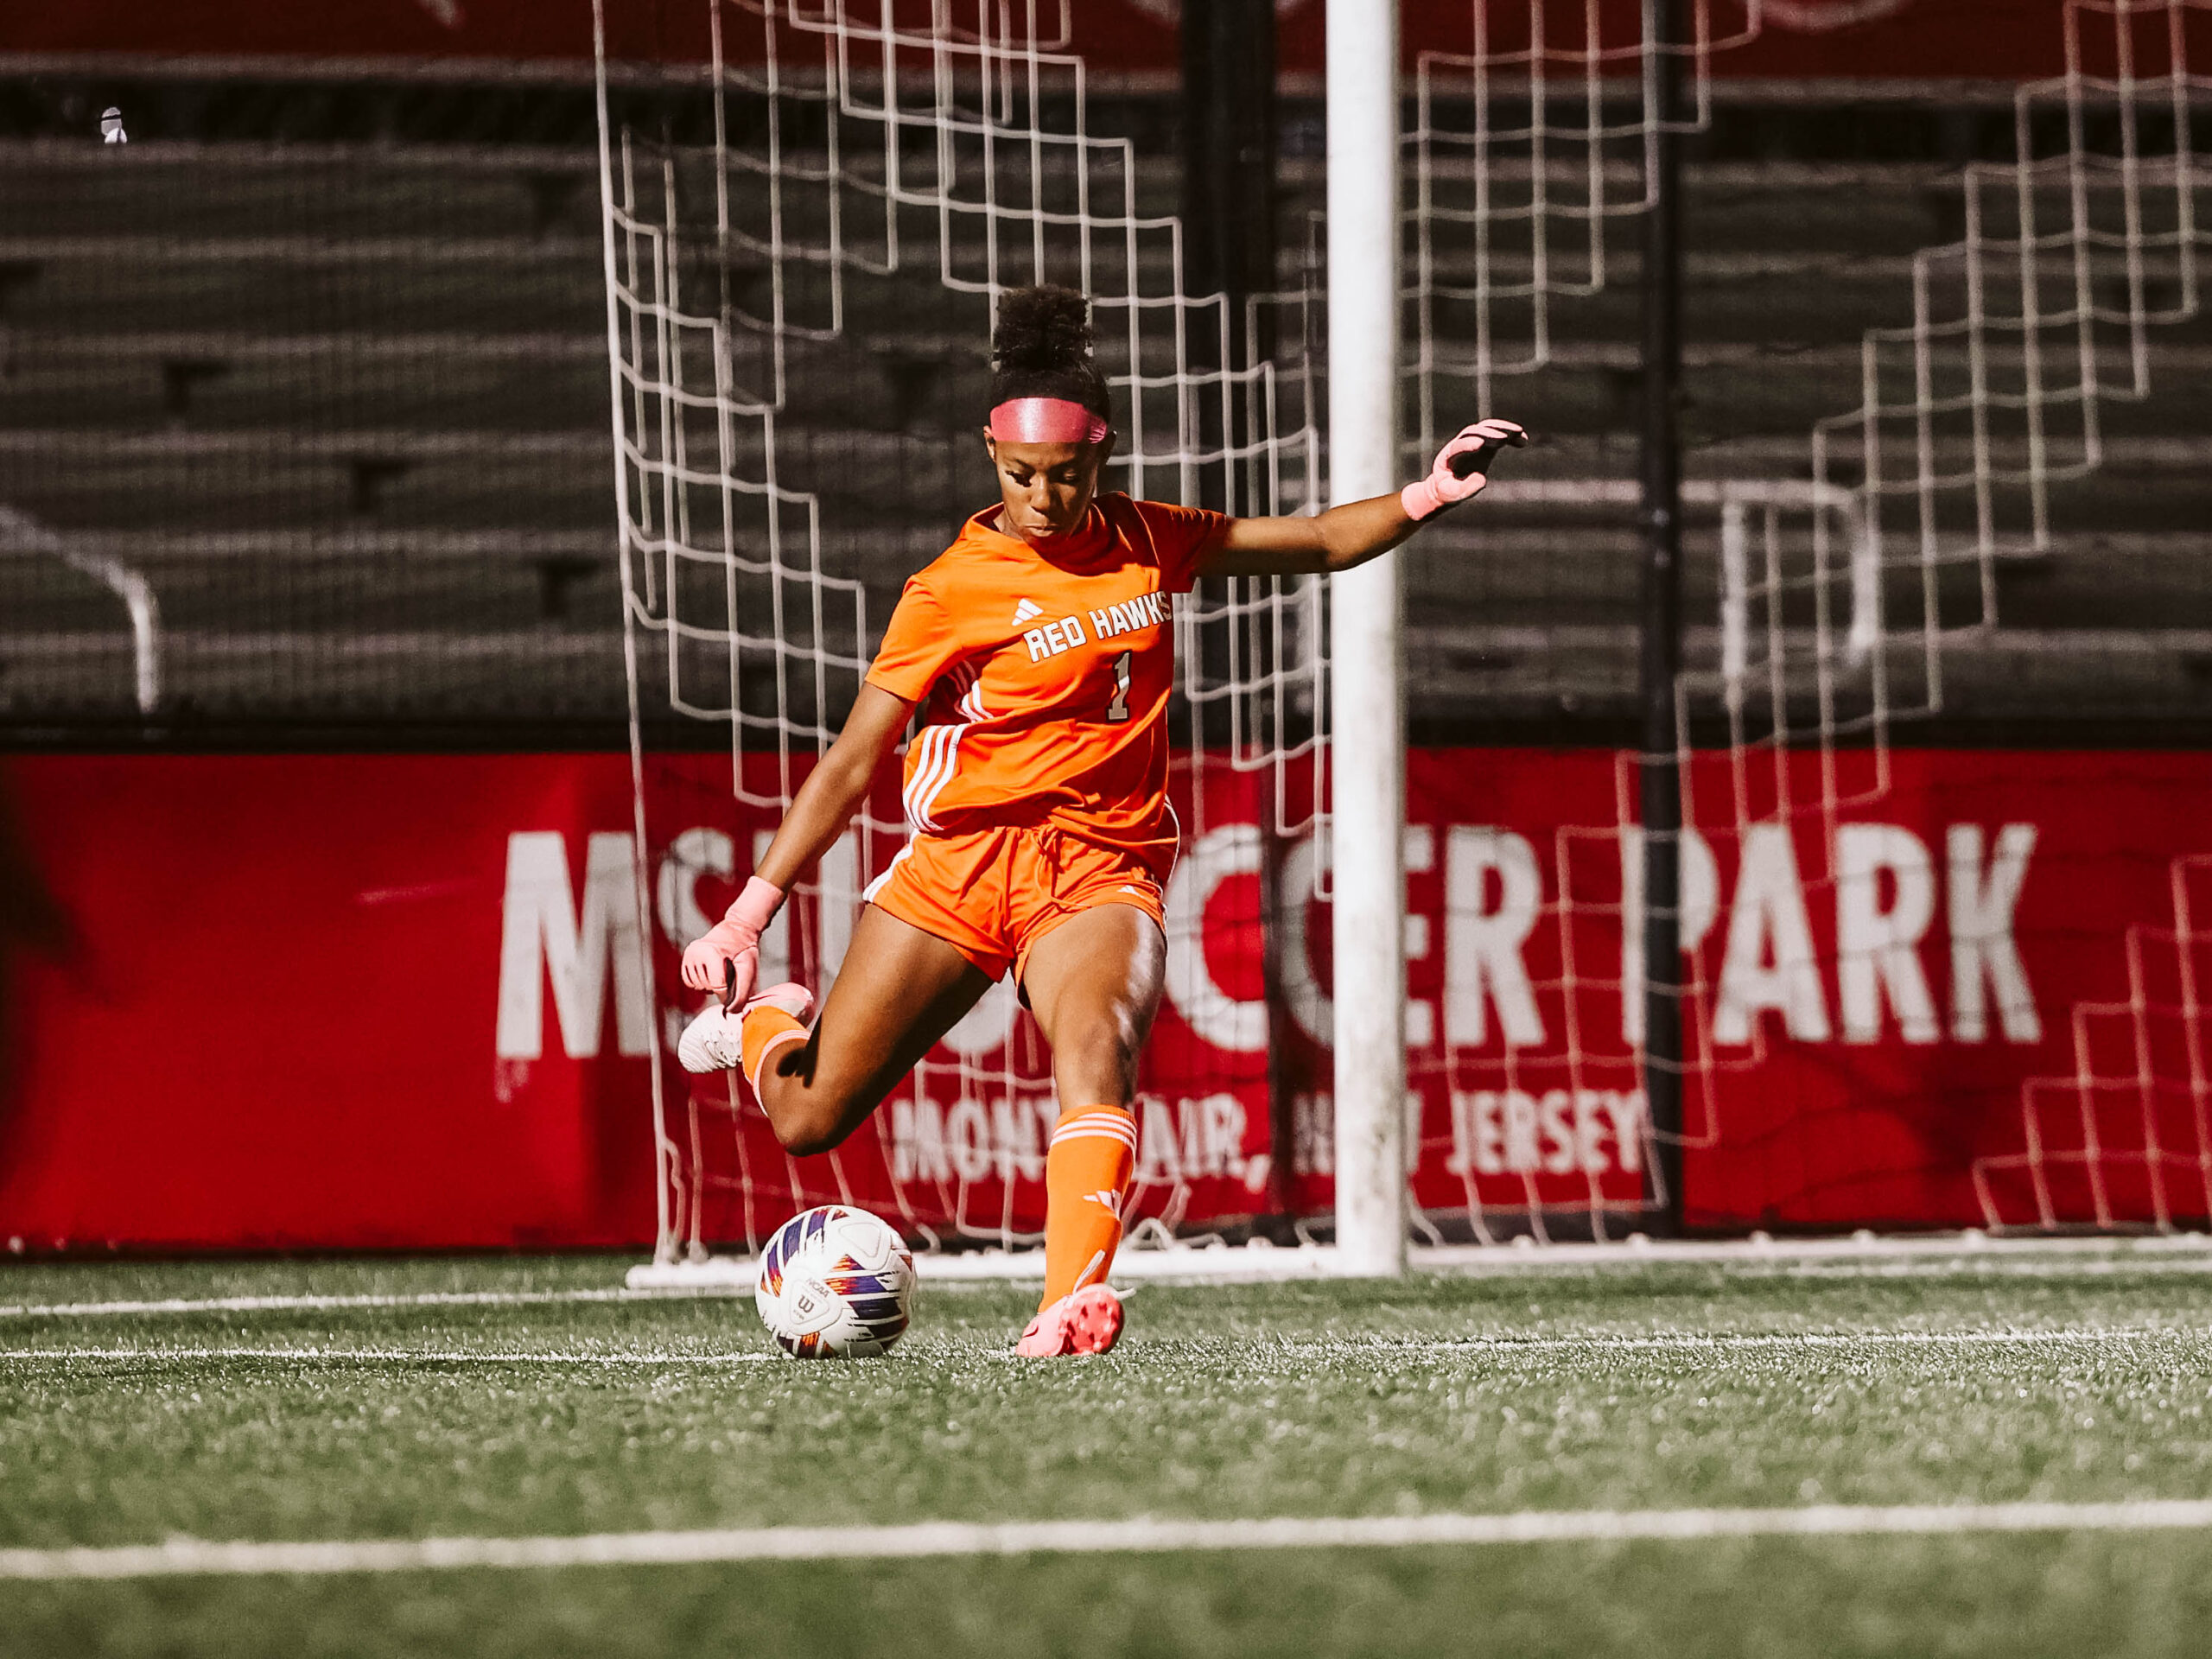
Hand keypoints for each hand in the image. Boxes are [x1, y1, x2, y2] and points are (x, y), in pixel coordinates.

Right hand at [680, 876, 784, 1006]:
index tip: (733, 994)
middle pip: (707, 988)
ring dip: (710, 985)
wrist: (736, 930)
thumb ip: (742, 992)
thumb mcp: (748, 969)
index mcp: (712, 954)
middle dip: (719, 987)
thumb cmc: (744, 950)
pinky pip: (689, 982)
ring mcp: (689, 955)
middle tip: (729, 973)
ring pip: (698, 987)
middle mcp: (697, 953)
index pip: (718, 987)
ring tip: (720, 971)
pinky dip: (700, 983)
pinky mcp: (686, 958)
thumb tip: (731, 1012)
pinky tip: (710, 974)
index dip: (727, 995)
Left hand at [1400, 418, 1527, 520]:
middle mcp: (1460, 444)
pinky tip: (1524, 441)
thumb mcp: (1451, 494)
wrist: (1448, 484)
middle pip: (1474, 432)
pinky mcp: (1485, 444)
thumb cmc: (1447, 490)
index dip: (1468, 444)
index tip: (1480, 444)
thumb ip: (1464, 488)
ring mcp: (1473, 441)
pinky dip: (1511, 436)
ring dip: (1503, 428)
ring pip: (1487, 428)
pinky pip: (1499, 435)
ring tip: (1519, 433)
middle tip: (1504, 438)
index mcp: (1448, 456)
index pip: (1458, 446)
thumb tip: (1482, 480)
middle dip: (1489, 433)